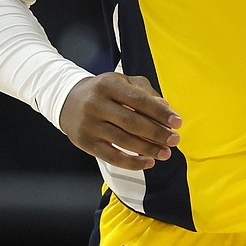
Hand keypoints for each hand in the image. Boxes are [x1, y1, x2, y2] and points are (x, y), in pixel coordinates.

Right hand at [58, 73, 181, 168]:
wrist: (68, 101)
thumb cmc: (104, 92)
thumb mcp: (122, 82)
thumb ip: (145, 92)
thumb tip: (165, 108)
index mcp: (108, 84)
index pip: (139, 99)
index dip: (160, 112)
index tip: (177, 122)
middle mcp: (96, 104)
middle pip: (132, 122)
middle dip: (157, 133)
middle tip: (175, 140)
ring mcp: (90, 124)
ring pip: (124, 141)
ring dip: (148, 149)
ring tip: (165, 153)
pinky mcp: (86, 143)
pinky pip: (112, 157)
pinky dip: (132, 163)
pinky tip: (148, 162)